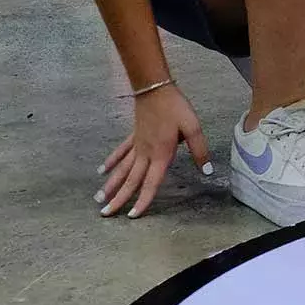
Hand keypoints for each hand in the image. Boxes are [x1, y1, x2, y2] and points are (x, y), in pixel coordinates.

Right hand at [96, 83, 209, 218]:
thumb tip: (206, 171)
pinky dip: (111, 162)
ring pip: (121, 169)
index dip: (143, 200)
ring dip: (110, 185)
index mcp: (160, 154)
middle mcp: (145, 153)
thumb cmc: (176, 108)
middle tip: (105, 214)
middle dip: (118, 199)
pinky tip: (102, 171)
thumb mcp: (193, 128)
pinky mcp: (133, 136)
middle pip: (130, 180)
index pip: (150, 183)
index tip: (132, 215)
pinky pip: (120, 153)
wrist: (155, 88)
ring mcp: (136, 145)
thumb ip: (199, 151)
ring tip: (98, 199)